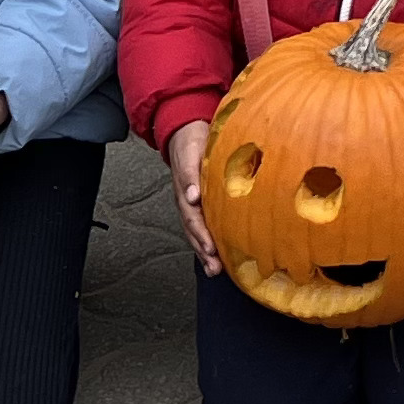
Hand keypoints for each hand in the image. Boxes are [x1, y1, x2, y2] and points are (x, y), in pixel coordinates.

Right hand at [164, 118, 221, 274]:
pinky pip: (202, 226)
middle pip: (193, 230)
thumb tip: (192, 196)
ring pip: (196, 232)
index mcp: (186, 190)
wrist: (186, 133)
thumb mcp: (190, 152)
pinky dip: (208, 243)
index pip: (193, 216)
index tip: (211, 248)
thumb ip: (190, 173)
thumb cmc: (191, 143)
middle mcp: (187, 201)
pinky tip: (217, 257)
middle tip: (214, 267)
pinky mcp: (200, 204)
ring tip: (214, 270)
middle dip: (203, 250)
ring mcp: (192, 204)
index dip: (202, 233)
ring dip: (204, 252)